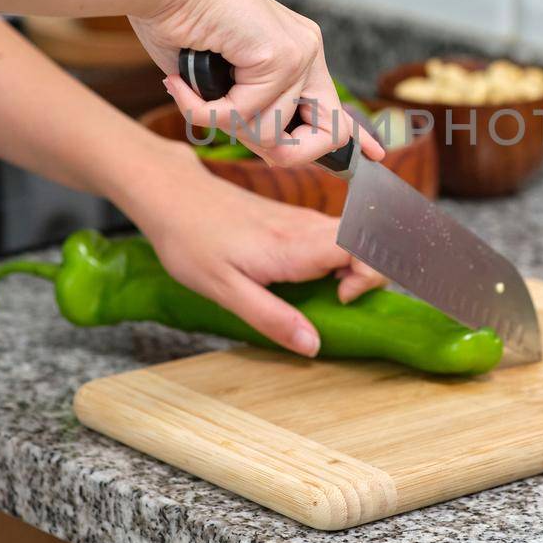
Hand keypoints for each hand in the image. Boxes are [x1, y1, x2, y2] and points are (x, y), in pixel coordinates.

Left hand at [119, 141, 383, 354]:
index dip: (370, 275)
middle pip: (368, 243)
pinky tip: (306, 278)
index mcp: (295, 245)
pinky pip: (333, 238)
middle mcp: (307, 227)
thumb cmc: (191, 242)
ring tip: (321, 293)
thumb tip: (313, 347)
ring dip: (352, 269)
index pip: (364, 247)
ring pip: (353, 240)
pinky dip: (336, 260)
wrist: (172, 195)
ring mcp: (302, 220)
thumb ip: (272, 319)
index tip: (339, 300)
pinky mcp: (294, 220)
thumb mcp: (225, 291)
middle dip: (368, 275)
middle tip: (334, 301)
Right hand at [129, 0, 383, 169]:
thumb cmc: (179, 23)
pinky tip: (182, 82)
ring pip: (269, 134)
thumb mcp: (223, 80)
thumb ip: (249, 108)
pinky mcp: (279, 55)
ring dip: (220, 121)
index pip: (337, 107)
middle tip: (224, 118)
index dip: (354, 137)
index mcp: (299, 51)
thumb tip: (268, 145)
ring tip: (192, 87)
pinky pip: (242, 116)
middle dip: (274, 149)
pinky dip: (202, 109)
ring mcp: (299, 53)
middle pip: (322, 137)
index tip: (375, 156)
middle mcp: (308, 51)